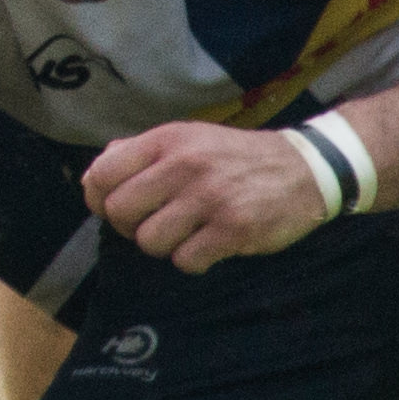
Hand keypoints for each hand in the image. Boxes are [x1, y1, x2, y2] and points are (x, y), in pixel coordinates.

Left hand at [81, 119, 337, 269]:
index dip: (101, 199)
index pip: (102, 174)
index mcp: (168, 140)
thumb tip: (94, 176)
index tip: (121, 206)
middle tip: (156, 223)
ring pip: (149, 242)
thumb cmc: (235, 158)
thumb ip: (140, 153)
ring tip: (187, 233)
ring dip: (165, 246)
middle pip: (119, 213)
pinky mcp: (233, 230)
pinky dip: (193, 260)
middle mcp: (185, 165)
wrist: (304, 169)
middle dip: (131, 227)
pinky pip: (185, 261)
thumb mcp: (188, 138)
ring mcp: (209, 198)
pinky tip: (210, 244)